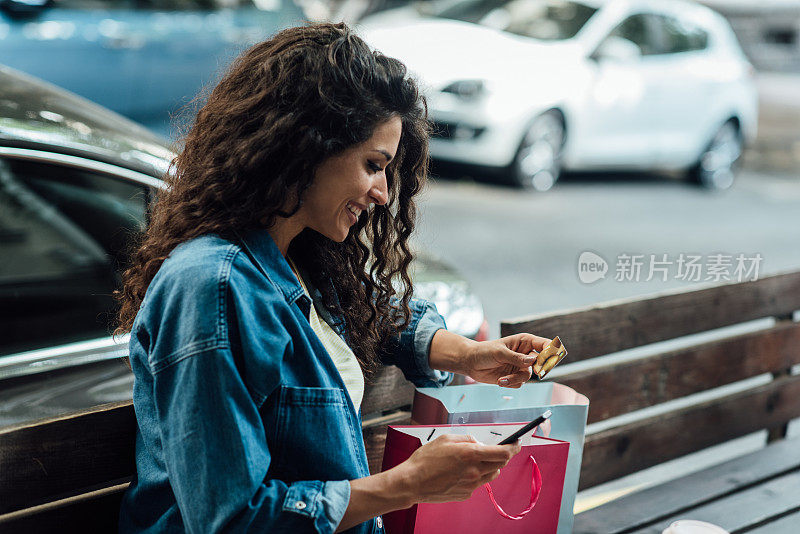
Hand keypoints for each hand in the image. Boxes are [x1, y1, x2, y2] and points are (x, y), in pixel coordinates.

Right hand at [398, 434, 521, 503]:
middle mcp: (474, 471)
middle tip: (498, 449)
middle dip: (503, 456)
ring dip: (490, 466)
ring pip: (492, 475)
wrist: (413, 483)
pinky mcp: (466, 494)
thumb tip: (478, 443)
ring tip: (475, 460)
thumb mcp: (445, 439)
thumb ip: (466, 439)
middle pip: (501, 464)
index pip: (503, 453)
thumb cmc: (425, 460)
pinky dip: (476, 476)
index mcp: (471, 454)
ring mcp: (471, 485)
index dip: (513, 447)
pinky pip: (478, 483)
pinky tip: (461, 472)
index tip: (516, 443)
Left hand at [462, 333, 550, 387]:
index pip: (544, 345)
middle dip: (538, 368)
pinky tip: (499, 380)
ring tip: (502, 379)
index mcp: (524, 342)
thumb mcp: (500, 352)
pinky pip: (519, 384)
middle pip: (541, 362)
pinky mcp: (514, 377)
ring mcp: (520, 366)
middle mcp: (525, 354)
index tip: (551, 358)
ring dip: (516, 379)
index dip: (551, 350)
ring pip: (528, 376)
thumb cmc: (484, 351)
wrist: (471, 363)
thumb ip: (517, 357)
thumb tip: (533, 360)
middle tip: (537, 371)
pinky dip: (510, 383)